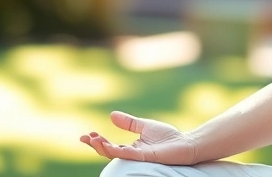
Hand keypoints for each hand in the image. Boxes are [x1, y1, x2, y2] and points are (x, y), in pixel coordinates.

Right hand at [79, 110, 198, 165]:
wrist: (186, 143)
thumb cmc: (168, 138)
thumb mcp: (144, 126)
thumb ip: (129, 122)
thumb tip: (111, 115)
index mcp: (131, 147)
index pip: (110, 146)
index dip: (98, 141)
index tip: (87, 134)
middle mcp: (133, 154)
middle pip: (109, 152)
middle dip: (96, 146)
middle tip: (85, 138)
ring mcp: (139, 156)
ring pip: (117, 155)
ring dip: (104, 149)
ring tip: (93, 140)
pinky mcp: (147, 157)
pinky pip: (129, 155)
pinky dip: (118, 150)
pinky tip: (110, 145)